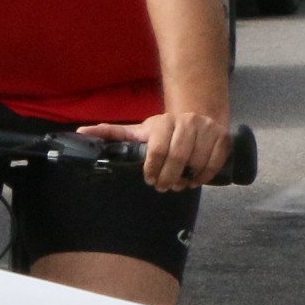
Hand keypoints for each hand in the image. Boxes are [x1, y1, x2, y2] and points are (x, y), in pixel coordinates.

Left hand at [86, 111, 231, 193]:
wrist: (198, 117)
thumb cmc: (165, 130)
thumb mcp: (139, 131)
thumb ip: (113, 133)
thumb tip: (81, 132)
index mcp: (164, 121)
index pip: (156, 150)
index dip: (152, 170)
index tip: (149, 179)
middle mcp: (187, 122)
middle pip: (177, 159)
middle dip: (169, 178)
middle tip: (164, 186)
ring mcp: (208, 129)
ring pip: (197, 163)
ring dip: (187, 180)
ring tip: (180, 184)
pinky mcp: (224, 138)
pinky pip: (214, 163)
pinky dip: (205, 176)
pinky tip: (196, 180)